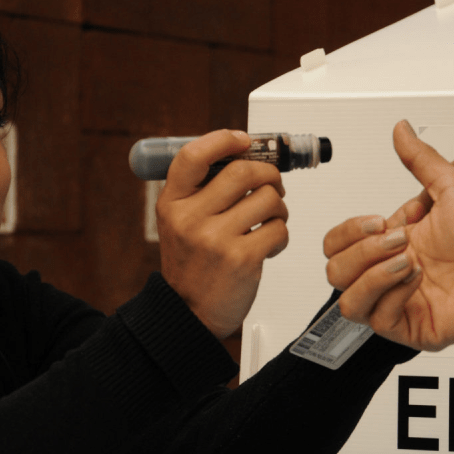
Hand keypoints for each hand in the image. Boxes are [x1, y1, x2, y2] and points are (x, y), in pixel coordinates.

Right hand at [157, 130, 288, 338]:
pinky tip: (269, 245)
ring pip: (268, 198)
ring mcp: (215, 239)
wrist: (189, 313)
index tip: (244, 141)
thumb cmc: (193, 264)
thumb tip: (245, 155)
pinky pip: (278, 229)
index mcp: (172, 202)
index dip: (222, 140)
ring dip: (279, 207)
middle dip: (269, 174)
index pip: (192, 156)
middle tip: (273, 184)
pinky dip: (281, 234)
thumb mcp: (179, 222)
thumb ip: (202, 191)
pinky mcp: (242, 258)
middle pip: (243, 172)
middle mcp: (190, 218)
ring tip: (271, 219)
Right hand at [324, 121, 453, 350]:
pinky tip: (418, 278)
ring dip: (373, 275)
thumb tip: (401, 130)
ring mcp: (400, 303)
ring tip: (408, 260)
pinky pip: (380, 320)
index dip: (349, 231)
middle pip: (335, 273)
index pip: (337, 246)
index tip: (381, 219)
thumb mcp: (450, 188)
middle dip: (362, 252)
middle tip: (399, 239)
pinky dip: (393, 294)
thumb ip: (420, 160)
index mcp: (391, 245)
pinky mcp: (416, 328)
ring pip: (348, 302)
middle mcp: (391, 276)